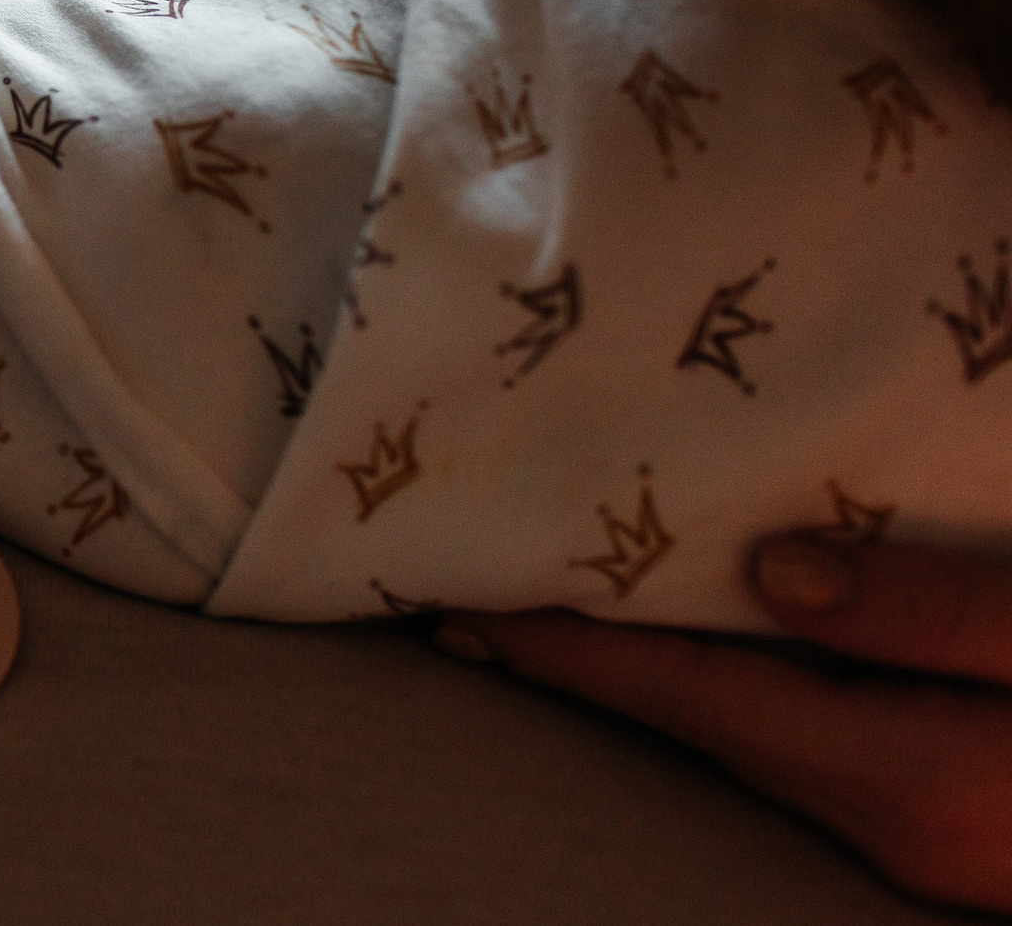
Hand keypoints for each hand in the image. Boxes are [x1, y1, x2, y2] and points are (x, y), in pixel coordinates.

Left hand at [443, 536, 1011, 910]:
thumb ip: (931, 611)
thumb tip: (772, 570)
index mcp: (903, 780)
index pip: (686, 697)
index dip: (567, 647)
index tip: (460, 606)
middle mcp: (892, 828)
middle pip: (702, 720)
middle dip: (590, 652)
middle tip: (486, 581)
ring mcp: (926, 846)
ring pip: (757, 737)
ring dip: (662, 671)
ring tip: (570, 598)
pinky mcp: (957, 830)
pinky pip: (818, 745)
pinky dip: (746, 687)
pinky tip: (725, 641)